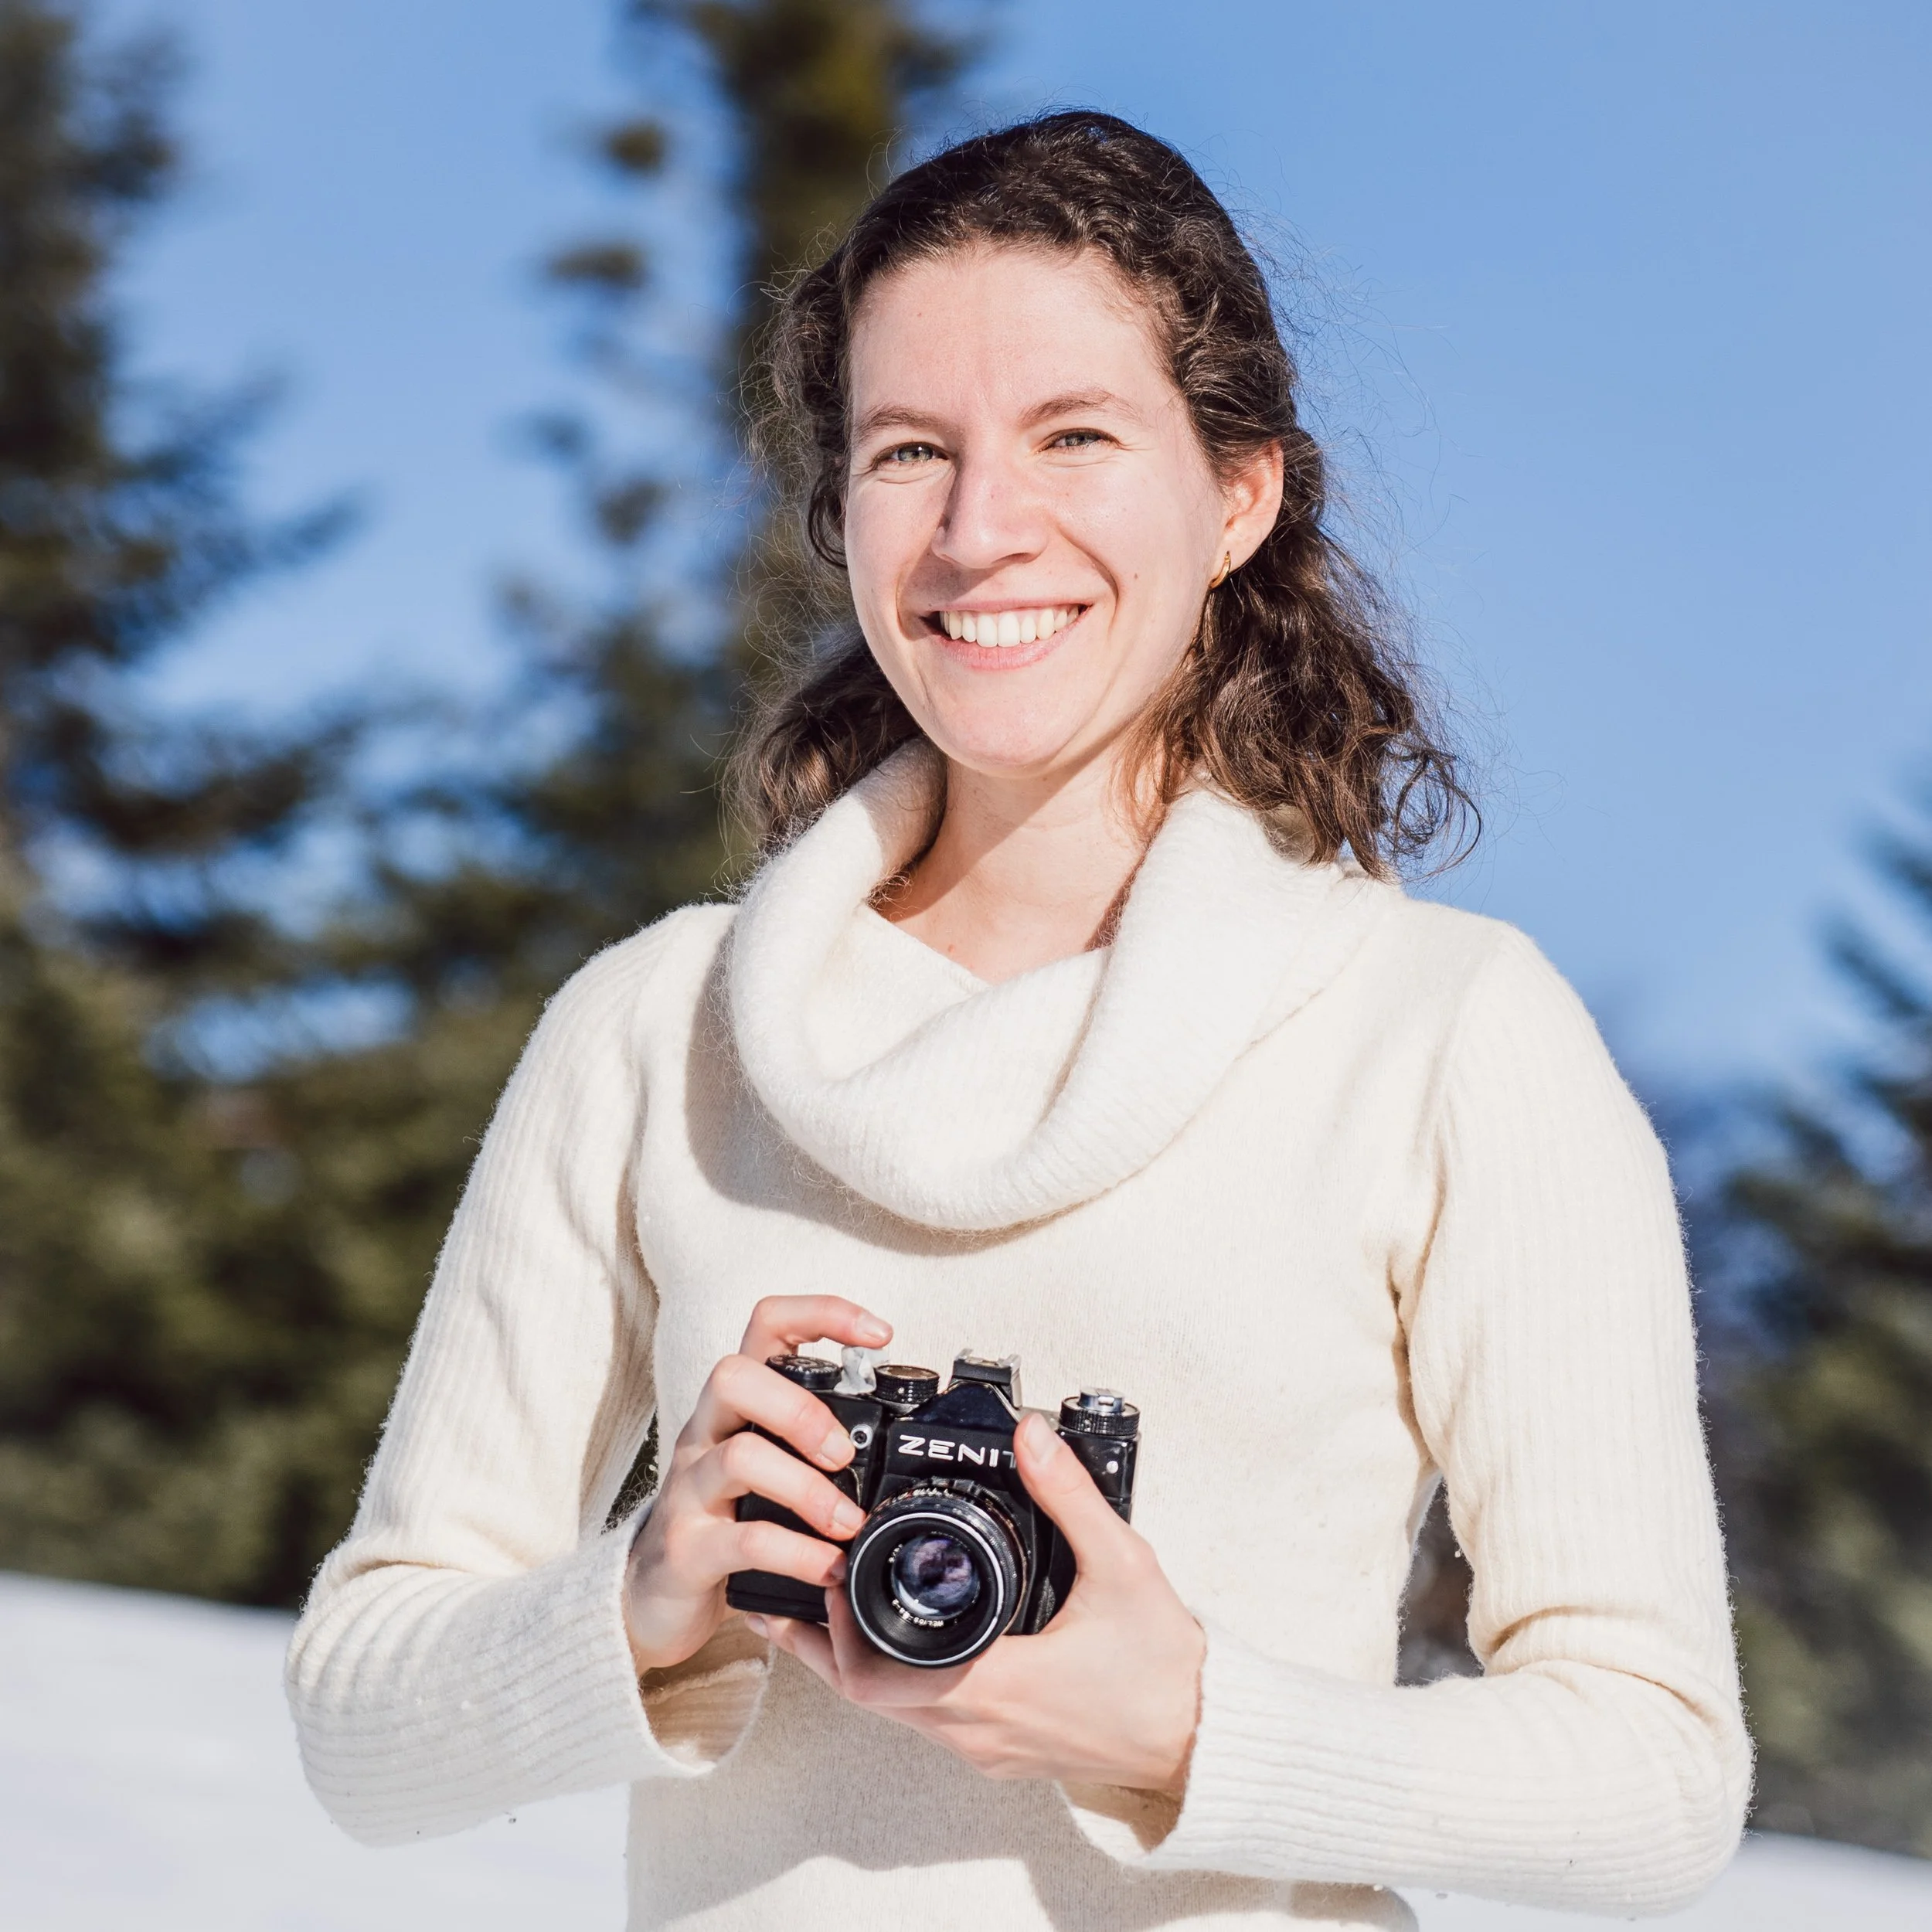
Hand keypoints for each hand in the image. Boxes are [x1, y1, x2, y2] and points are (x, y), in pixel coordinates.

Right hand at [622, 1295, 890, 1672]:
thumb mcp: (768, 1468)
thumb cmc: (727, 1518)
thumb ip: (816, 1448)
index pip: (766, 1325)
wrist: (656, 1594)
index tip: (879, 1334)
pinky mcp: (687, 1549)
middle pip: (733, 1376)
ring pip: (740, 1458)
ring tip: (847, 1523)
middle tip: (844, 1454)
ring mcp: (689, 1490)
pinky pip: (743, 1540)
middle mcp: (705, 1434)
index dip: (821, 1313)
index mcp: (736, 1405)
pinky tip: (828, 1569)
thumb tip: (899, 1452)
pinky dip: (797, 1554)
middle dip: (800, 1409)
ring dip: (808, 1489)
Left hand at [755, 1409, 1204, 1795]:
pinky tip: (903, 1637)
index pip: (874, 1675)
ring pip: (892, 1711)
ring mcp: (986, 1748)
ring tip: (840, 1597)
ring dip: (859, 1659)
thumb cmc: (1163, 1665)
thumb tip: (1032, 1436)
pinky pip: (926, 1719)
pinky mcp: (1000, 1752)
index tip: (826, 1568)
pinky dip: (898, 1678)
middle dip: (825, 1639)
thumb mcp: (1122, 1563)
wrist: (1202, 1738)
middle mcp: (977, 1728)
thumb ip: (1071, 1494)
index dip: (832, 1627)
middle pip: (865, 1696)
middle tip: (808, 1577)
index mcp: (996, 1686)